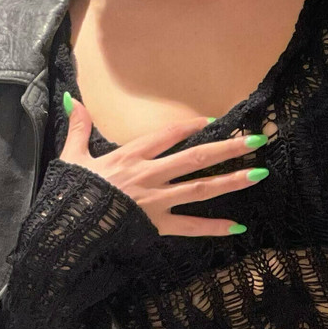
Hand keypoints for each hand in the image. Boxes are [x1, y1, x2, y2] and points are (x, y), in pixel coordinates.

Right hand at [58, 97, 267, 235]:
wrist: (68, 227)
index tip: (213, 121)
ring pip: (201, 189)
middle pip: (195, 158)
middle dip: (228, 148)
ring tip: (259, 174)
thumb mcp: (72, 156)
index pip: (168, 135)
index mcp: (130, 157)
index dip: (191, 126)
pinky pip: (190, 226)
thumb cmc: (71, 192)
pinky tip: (238, 227)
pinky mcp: (157, 225)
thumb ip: (78, 128)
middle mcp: (149, 175)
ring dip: (231, 181)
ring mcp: (157, 201)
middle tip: (256, 140)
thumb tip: (73, 101)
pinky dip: (213, 227)